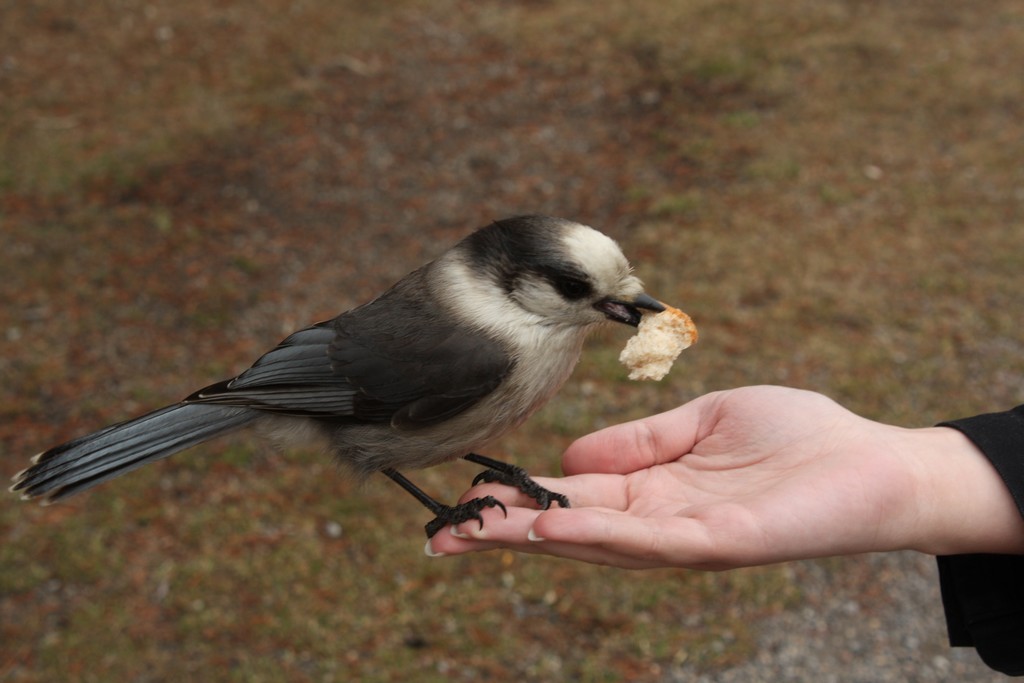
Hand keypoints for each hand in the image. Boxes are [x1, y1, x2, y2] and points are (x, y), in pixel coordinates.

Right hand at [427, 386, 1023, 567]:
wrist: (874, 463)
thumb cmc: (797, 438)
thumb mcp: (703, 420)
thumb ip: (641, 440)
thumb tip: (572, 459)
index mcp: (652, 489)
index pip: (569, 499)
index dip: (516, 500)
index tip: (464, 498)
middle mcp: (659, 522)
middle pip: (568, 529)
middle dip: (504, 532)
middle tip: (439, 533)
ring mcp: (686, 537)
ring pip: (595, 543)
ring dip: (532, 538)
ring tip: (475, 532)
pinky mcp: (721, 542)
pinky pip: (650, 541)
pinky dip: (597, 536)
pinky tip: (551, 528)